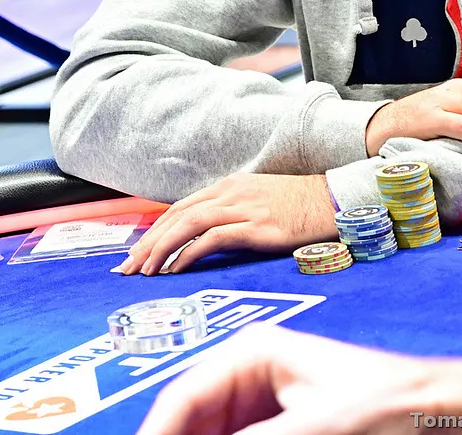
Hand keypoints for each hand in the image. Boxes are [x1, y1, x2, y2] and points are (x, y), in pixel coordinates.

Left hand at [115, 174, 335, 276]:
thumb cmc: (299, 207)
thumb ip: (232, 214)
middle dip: (147, 244)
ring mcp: (242, 208)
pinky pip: (212, 238)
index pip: (179, 209)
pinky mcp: (256, 226)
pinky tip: (176, 269)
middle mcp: (229, 194)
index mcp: (227, 187)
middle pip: (175, 216)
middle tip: (127, 269)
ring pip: (187, 225)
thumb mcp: (258, 203)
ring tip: (145, 272)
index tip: (136, 254)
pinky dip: (189, 253)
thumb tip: (207, 239)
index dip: (153, 232)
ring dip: (160, 249)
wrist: (334, 201)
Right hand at [136, 325, 461, 434]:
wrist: (445, 411)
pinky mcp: (280, 430)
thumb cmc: (395, 400)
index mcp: (252, 352)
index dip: (157, 433)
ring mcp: (264, 407)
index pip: (182, 399)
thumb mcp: (317, 427)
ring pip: (211, 434)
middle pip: (192, 422)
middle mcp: (250, 376)